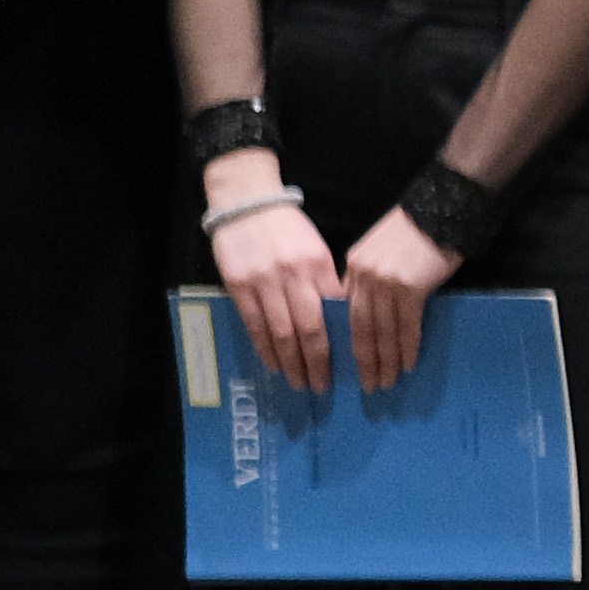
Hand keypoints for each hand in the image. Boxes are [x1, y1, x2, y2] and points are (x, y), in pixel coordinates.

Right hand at [207, 154, 340, 392]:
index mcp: (318, 266)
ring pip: (280, 332)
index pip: (334, 312)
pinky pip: (254, 325)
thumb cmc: (289, 228)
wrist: (247, 204)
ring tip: (299, 382)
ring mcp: (263, 283)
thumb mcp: (318, 250)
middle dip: (316, 361)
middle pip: (308, 329)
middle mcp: (292, 277)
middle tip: (322, 386)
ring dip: (290, 362)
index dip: (341, 341)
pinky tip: (274, 364)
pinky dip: (265, 348)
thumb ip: (327, 281)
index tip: (350, 364)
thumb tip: (341, 316)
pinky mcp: (238, 286)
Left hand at [340, 207, 458, 392]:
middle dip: (364, 360)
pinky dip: (406, 346)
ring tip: (387, 381)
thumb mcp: (382, 250)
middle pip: (360, 328)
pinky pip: (406, 325)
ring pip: (382, 331)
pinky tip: (408, 363)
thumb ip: (372, 277)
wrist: (443, 208)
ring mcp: (385, 282)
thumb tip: (375, 310)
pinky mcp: (410, 286)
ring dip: (385, 360)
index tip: (355, 363)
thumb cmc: (418, 229)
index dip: (351, 342)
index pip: (348, 314)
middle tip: (368, 385)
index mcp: (353, 268)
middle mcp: (364, 277)